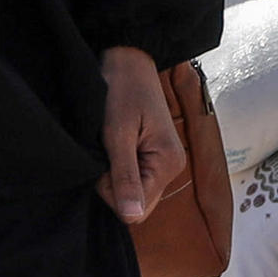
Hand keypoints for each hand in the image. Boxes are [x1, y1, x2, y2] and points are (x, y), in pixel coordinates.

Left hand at [100, 45, 185, 225]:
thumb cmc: (122, 91)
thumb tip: (131, 217)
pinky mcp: (154, 157)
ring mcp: (164, 163)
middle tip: (106, 152)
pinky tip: (115, 146)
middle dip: (114, 186)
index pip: (136, 210)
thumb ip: (125, 177)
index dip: (111, 192)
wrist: (128, 59)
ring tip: (111, 145)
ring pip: (133, 193)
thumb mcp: (118, 134)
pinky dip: (118, 169)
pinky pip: (134, 179)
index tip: (104, 161)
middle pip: (137, 205)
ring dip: (115, 176)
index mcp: (168, 164)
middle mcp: (172, 169)